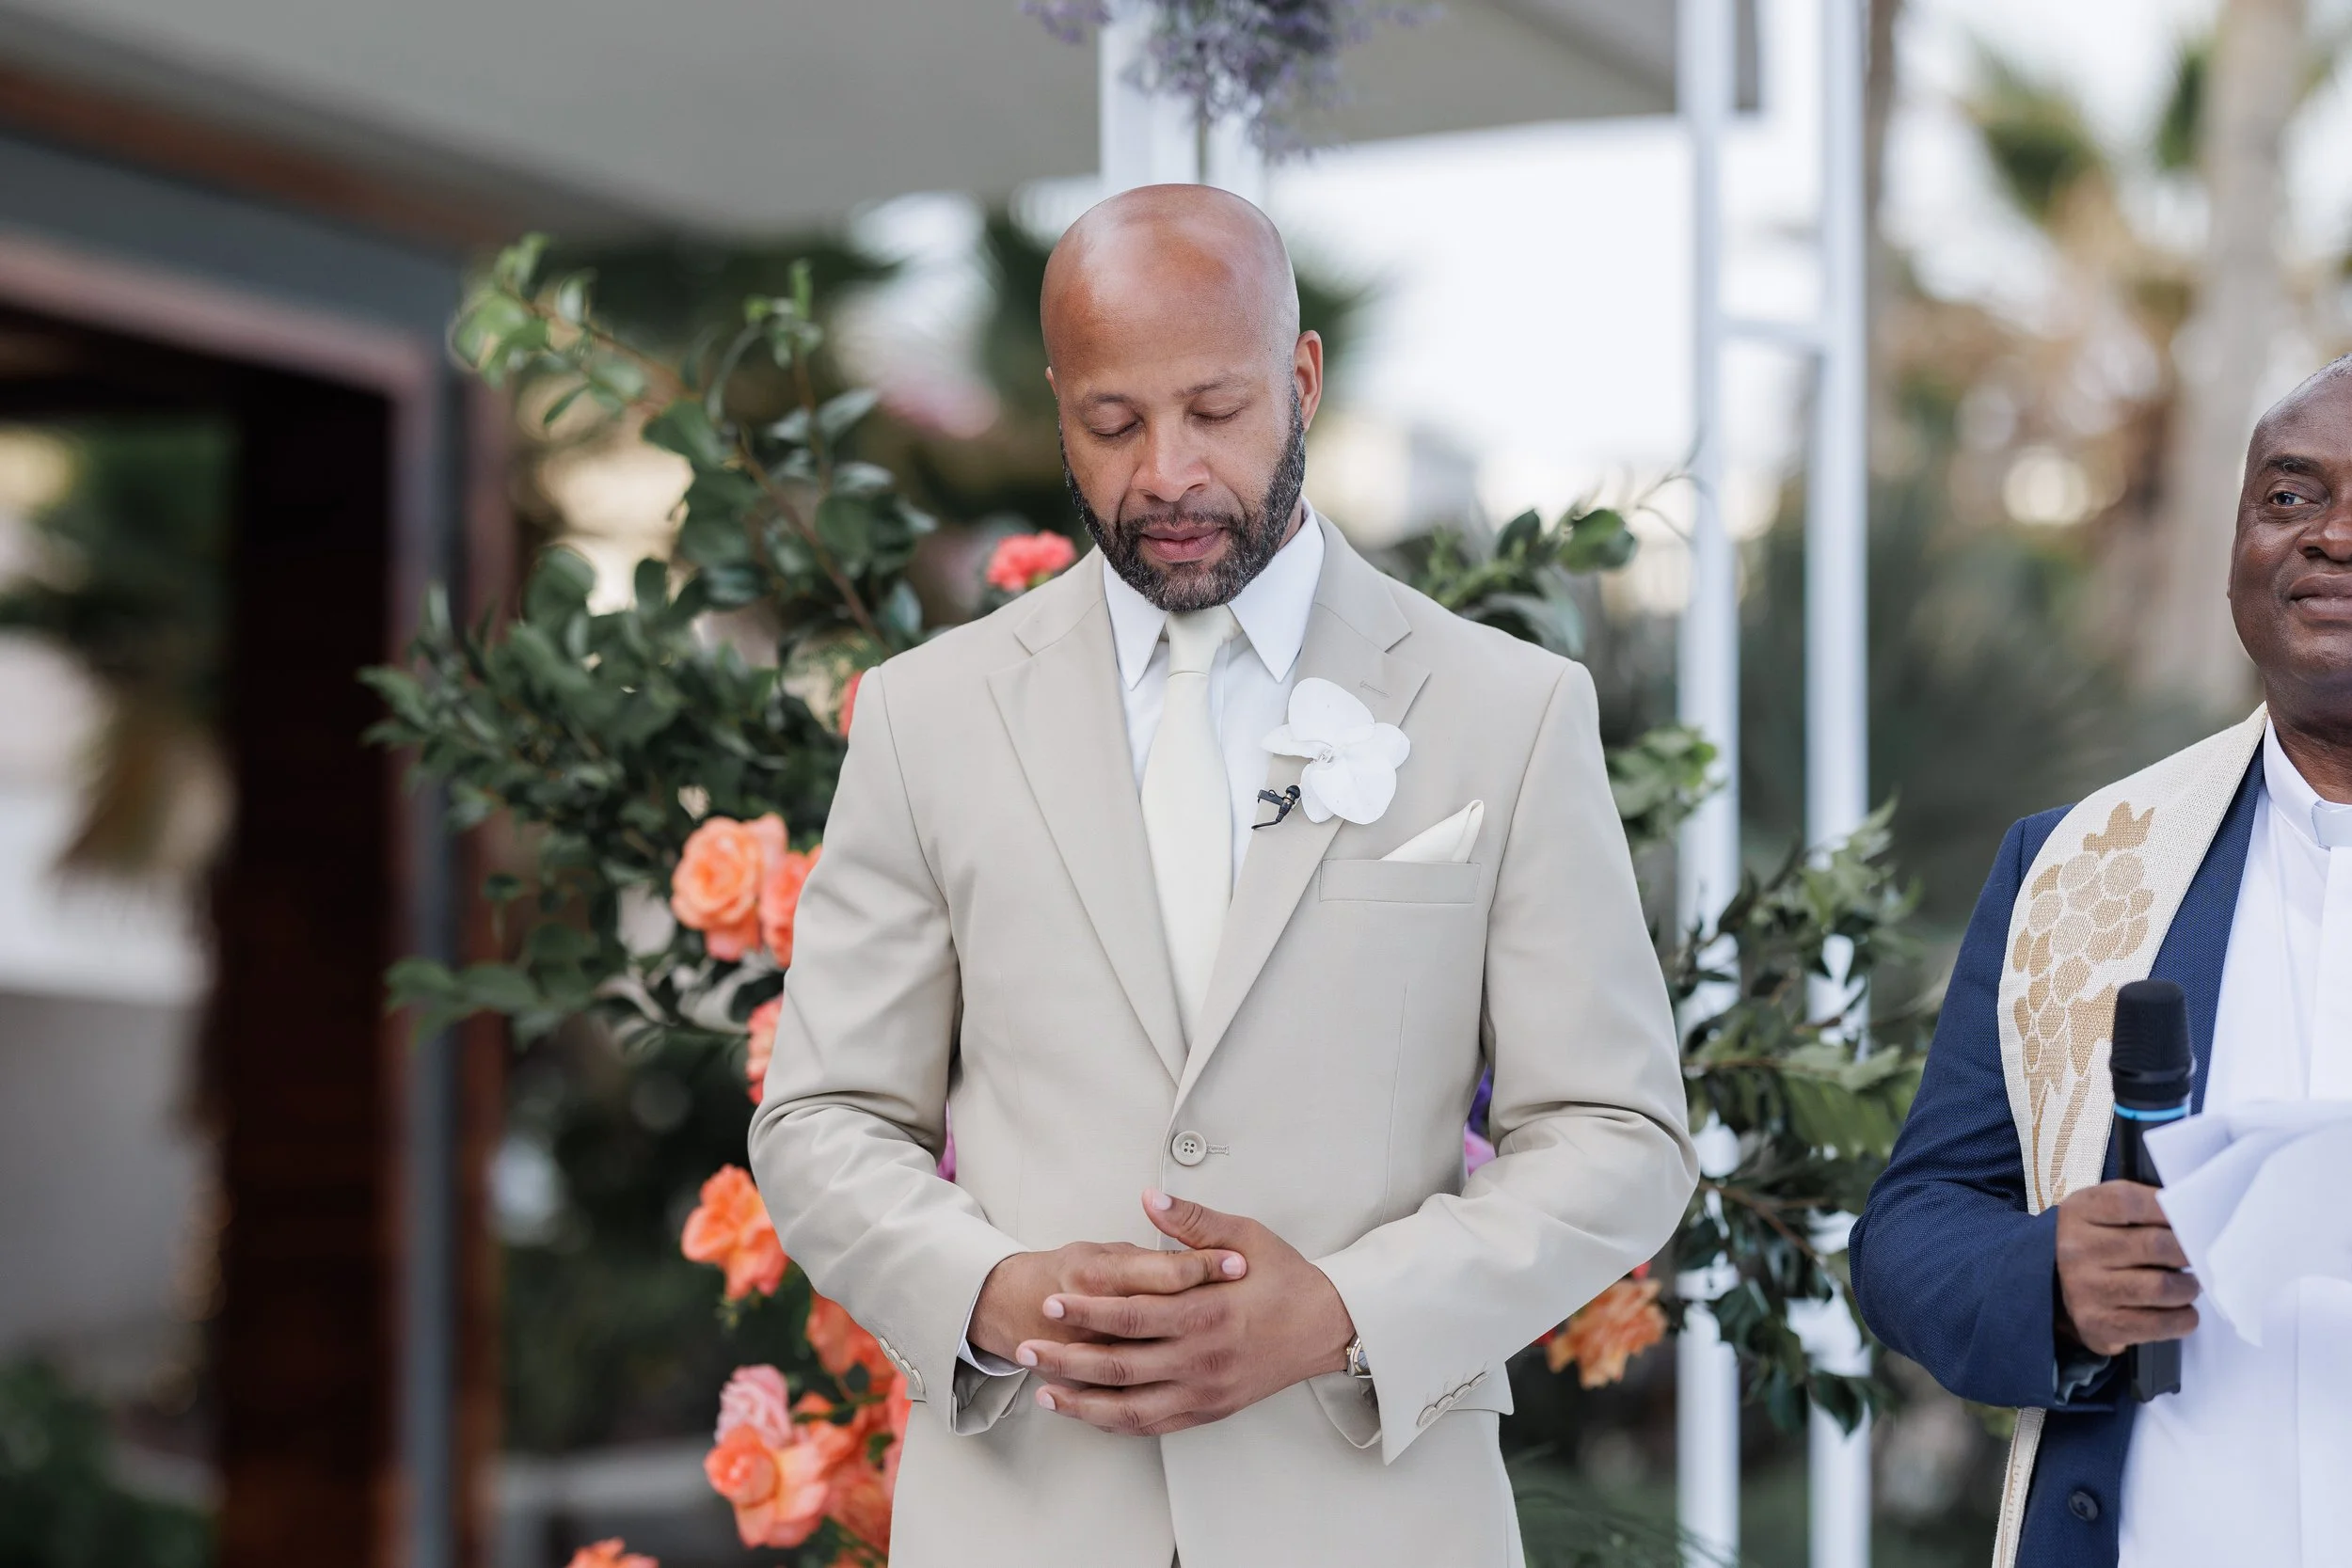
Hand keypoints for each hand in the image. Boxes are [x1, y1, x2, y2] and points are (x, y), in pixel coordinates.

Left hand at [1019, 1190, 1354, 1435]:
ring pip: (1131, 1407)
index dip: (1086, 1311)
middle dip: (1067, 1359)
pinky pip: (1154, 1425)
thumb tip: (1150, 1198)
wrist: (1327, 1328)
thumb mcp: (1245, 1236)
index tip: (1050, 1302)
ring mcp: (1205, 1392)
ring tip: (1043, 1390)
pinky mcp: (1209, 1410)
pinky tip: (1088, 1413)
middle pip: (1120, 1367)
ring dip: (1082, 1402)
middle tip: (1026, 1348)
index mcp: (1208, 1315)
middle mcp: (1203, 1360)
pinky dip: (1115, 1422)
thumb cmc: (1286, 1279)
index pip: (1132, 1317)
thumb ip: (1193, 1222)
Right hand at [2054, 1180, 2199, 1356]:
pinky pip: (2159, 1324)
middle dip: (2188, 1252)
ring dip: (2188, 1287)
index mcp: (2079, 1212)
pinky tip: (2180, 1310)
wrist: (2056, 1288)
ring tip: (2187, 1285)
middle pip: (2155, 1245)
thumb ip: (2142, 1208)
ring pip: (2162, 1287)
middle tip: (2196, 1257)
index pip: (2130, 1202)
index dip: (2169, 1210)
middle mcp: (2077, 1249)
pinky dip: (2183, 1318)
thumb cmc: (2096, 1246)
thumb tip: (2196, 1219)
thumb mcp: (2103, 1213)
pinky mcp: (2099, 1324)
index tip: (2190, 1219)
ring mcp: (2086, 1289)